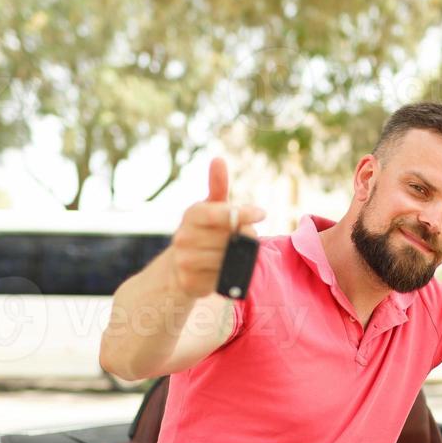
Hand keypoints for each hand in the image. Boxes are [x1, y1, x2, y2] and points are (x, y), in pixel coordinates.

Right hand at [169, 157, 265, 298]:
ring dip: (239, 256)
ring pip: (228, 259)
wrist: (179, 267)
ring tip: (235, 252)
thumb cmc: (203, 231)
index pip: (222, 214)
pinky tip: (226, 268)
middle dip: (245, 237)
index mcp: (192, 215)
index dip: (244, 214)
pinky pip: (224, 278)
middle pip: (230, 238)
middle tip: (247, 236)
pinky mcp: (190, 283)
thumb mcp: (209, 207)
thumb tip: (218, 159)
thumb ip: (218, 186)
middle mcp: (184, 237)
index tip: (262, 213)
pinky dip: (231, 274)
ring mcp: (185, 261)